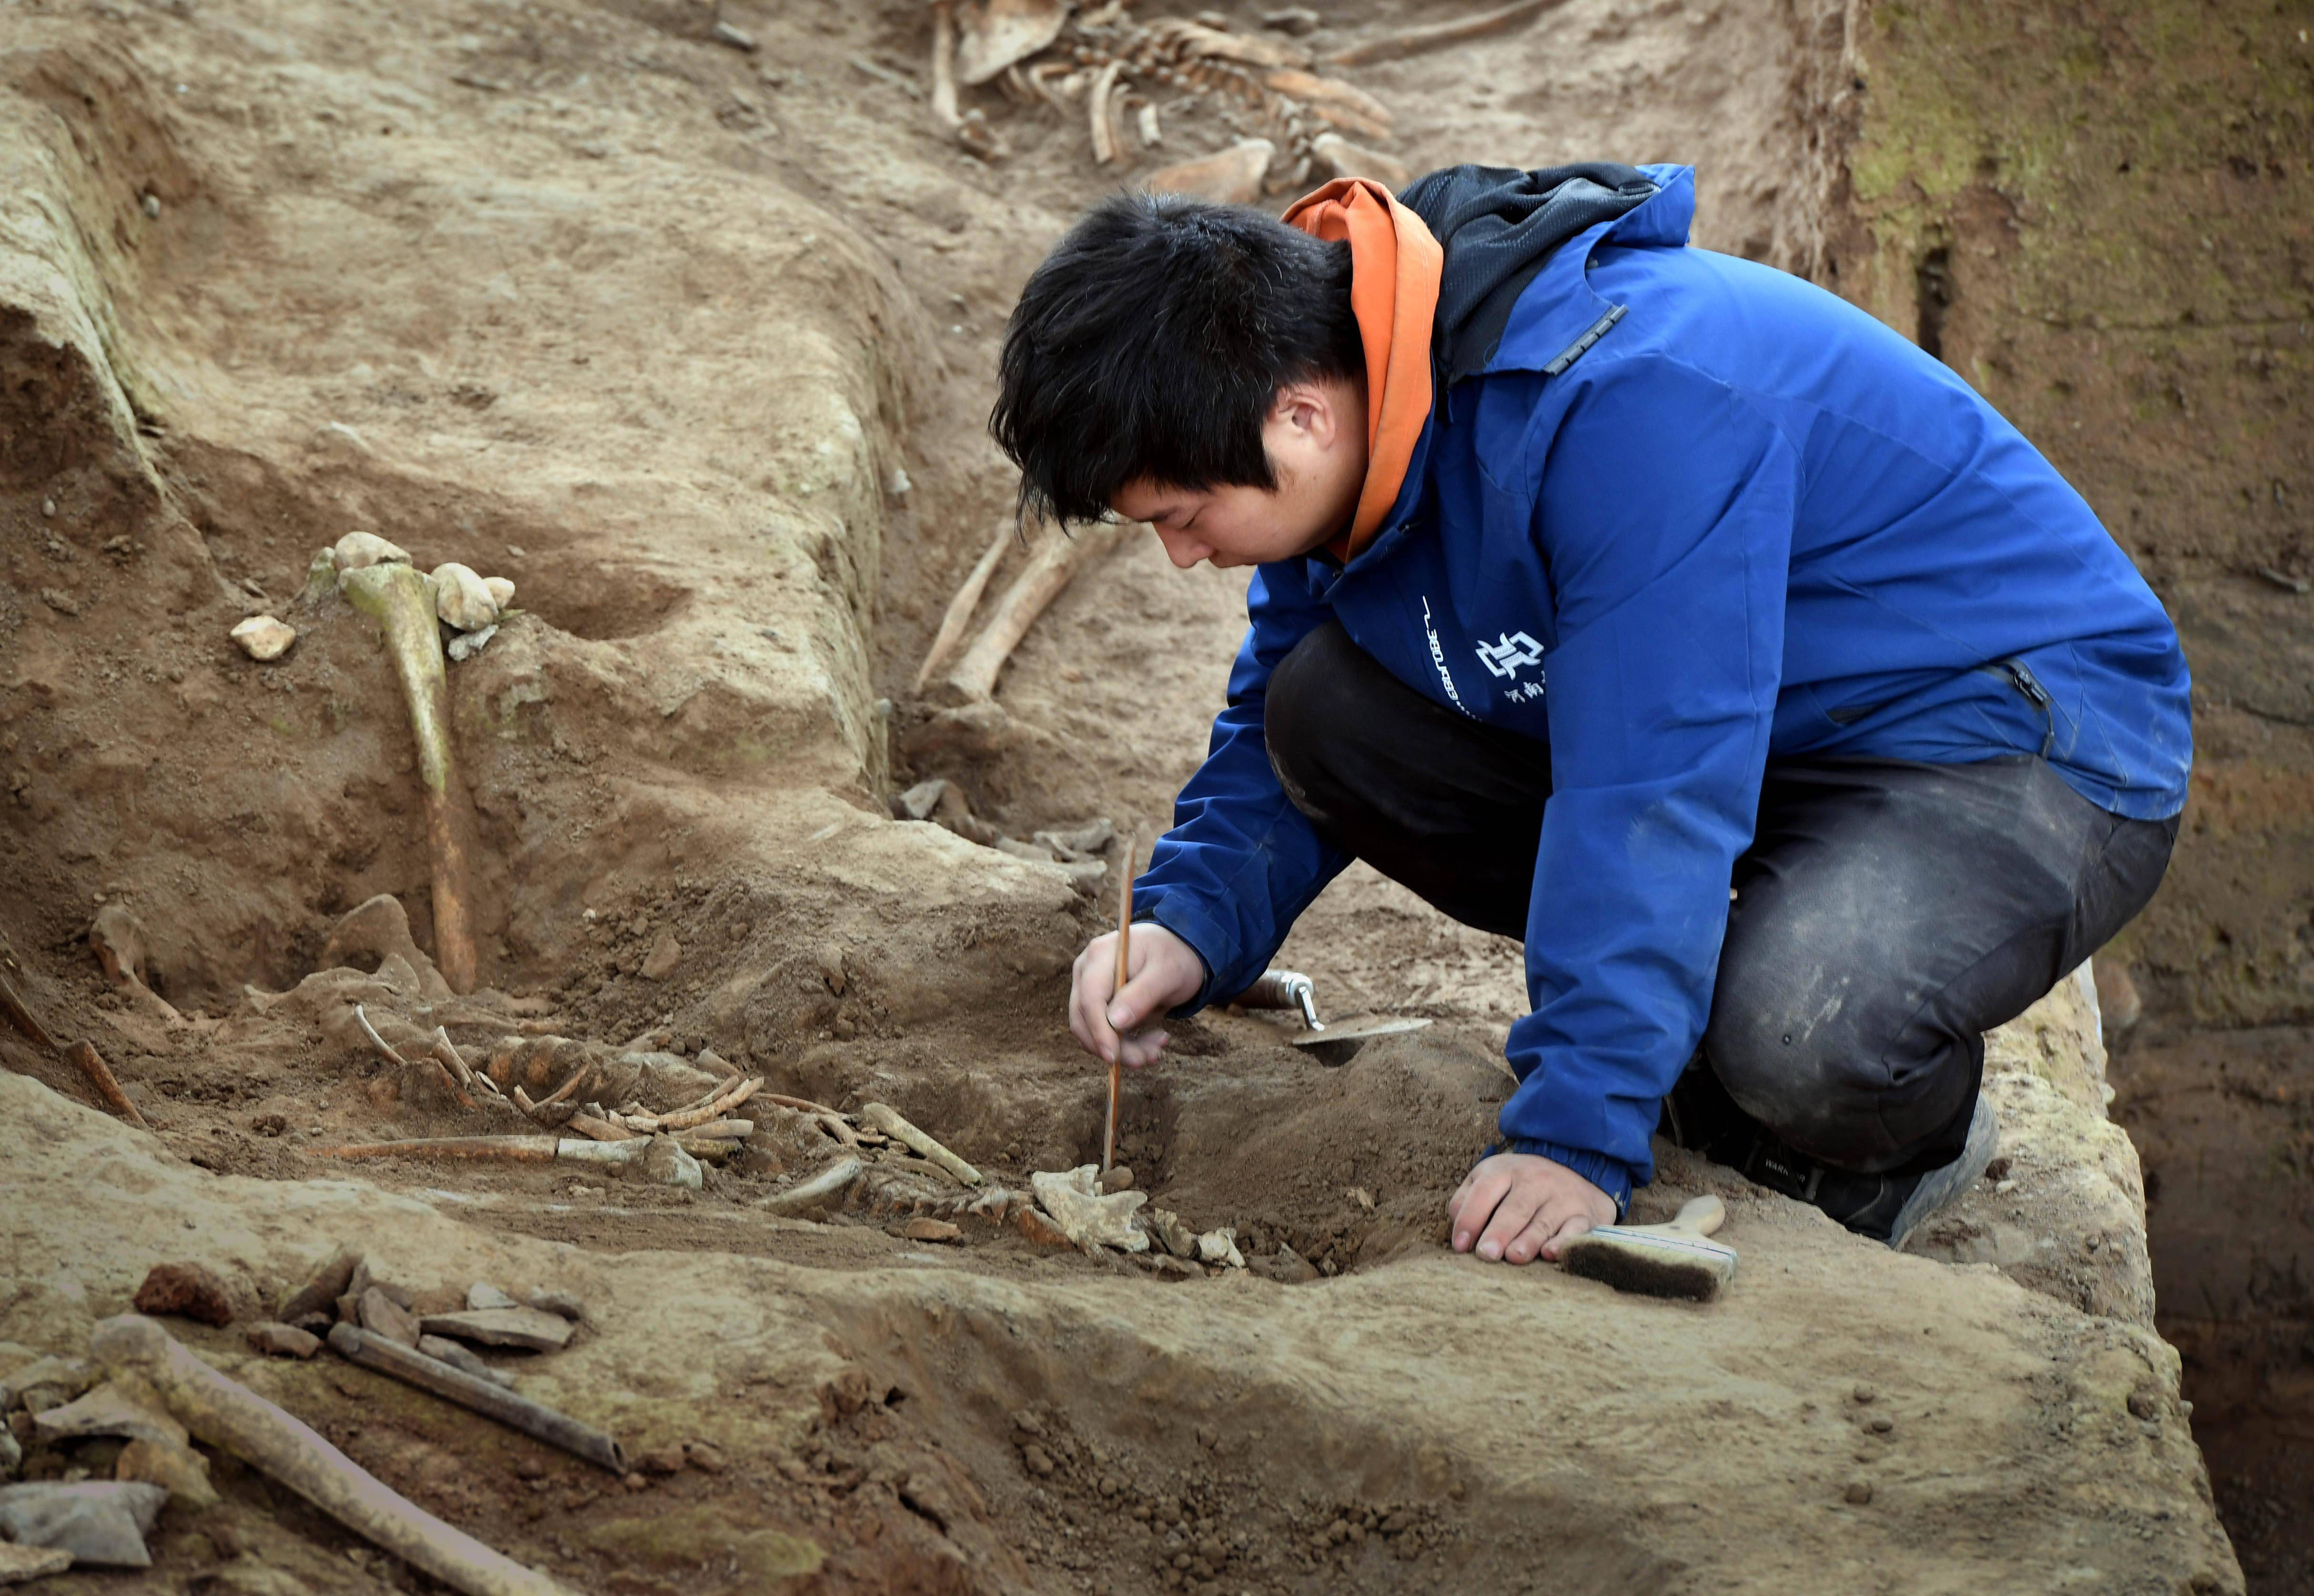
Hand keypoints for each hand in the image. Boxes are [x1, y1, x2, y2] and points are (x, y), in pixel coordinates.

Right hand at [1069, 923, 1203, 1068]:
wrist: (1178, 951)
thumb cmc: (1174, 957)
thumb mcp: (1168, 972)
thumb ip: (1142, 994)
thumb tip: (1115, 1022)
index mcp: (1101, 956)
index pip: (1089, 998)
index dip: (1098, 1031)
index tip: (1114, 1057)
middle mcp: (1086, 971)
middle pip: (1084, 1019)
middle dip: (1114, 1046)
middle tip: (1151, 1057)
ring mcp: (1087, 987)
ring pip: (1090, 1031)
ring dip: (1122, 1050)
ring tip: (1157, 1049)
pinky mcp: (1096, 1004)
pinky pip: (1101, 1032)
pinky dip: (1124, 1045)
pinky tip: (1151, 1041)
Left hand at [1448, 1152, 1617, 1264]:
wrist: (1573, 1179)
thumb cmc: (1518, 1187)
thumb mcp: (1491, 1180)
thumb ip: (1467, 1200)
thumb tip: (1458, 1232)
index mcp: (1506, 1170)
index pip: (1485, 1192)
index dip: (1470, 1218)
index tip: (1460, 1246)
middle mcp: (1536, 1180)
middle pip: (1515, 1208)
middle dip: (1499, 1232)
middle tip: (1485, 1254)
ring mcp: (1562, 1197)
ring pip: (1543, 1221)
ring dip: (1529, 1240)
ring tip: (1514, 1257)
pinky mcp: (1583, 1215)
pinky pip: (1575, 1230)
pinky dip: (1564, 1242)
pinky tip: (1551, 1254)